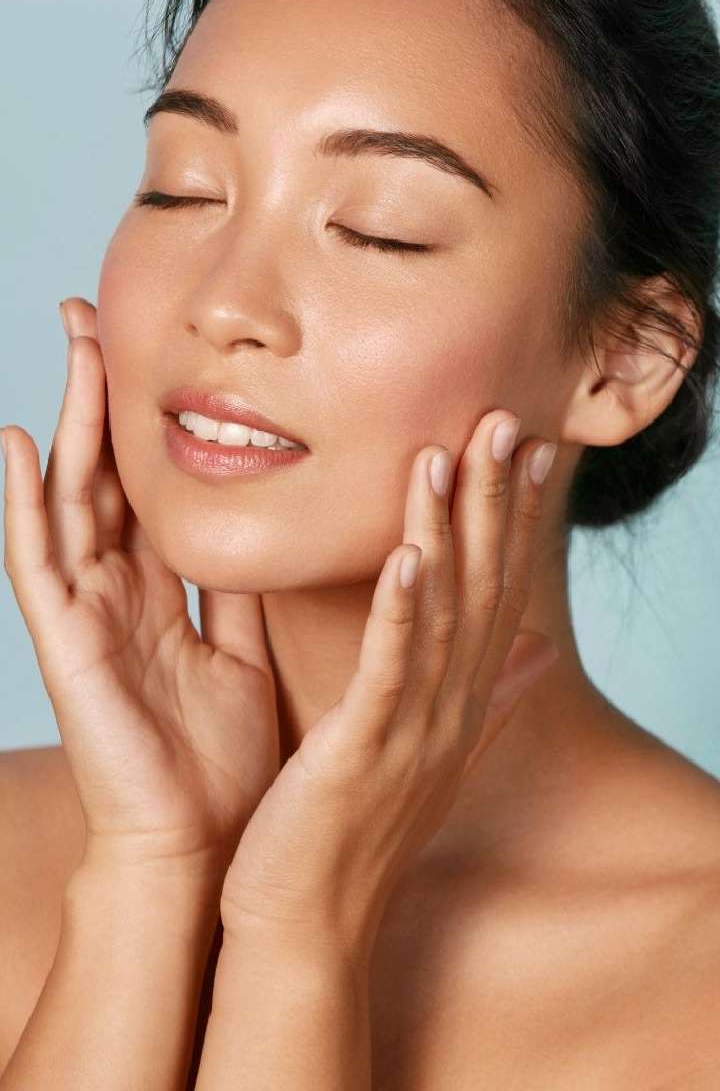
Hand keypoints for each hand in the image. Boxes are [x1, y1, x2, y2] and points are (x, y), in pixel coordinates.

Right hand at [0, 297, 279, 881]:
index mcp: (159, 592)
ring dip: (68, 420)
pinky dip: (25, 503)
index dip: (146, 421)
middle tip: (97, 313)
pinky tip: (17, 444)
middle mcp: (115, 590)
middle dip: (100, 394)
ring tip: (72, 343)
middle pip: (104, 472)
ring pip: (71, 496)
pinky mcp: (65, 643)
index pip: (146, 486)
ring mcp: (84, 612)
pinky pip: (37, 562)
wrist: (200, 847)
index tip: (155, 351)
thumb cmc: (217, 759)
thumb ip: (242, 588)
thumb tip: (269, 524)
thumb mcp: (241, 649)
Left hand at [218, 411, 559, 959]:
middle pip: (483, 587)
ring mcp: (412, 729)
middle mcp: (450, 707)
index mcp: (458, 700)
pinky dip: (401, 607)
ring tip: (450, 452)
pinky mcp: (363, 750)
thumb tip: (543, 651)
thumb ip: (490, 696)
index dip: (517, 519)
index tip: (530, 449)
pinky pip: (389, 667)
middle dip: (494, 501)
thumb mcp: (431, 750)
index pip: (500, 592)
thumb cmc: (355, 828)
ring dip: (449, 529)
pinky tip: (408, 551)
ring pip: (441, 611)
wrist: (306, 922)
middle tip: (506, 420)